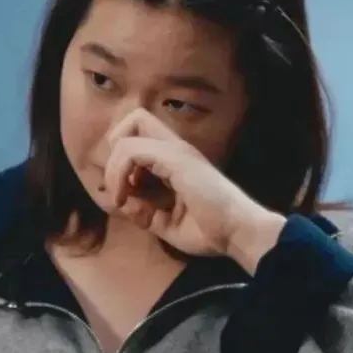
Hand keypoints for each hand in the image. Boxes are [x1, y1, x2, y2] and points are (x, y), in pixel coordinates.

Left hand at [101, 109, 285, 264]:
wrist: (238, 233)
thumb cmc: (208, 231)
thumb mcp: (163, 222)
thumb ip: (140, 209)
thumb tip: (115, 200)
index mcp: (175, 159)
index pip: (139, 137)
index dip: (122, 161)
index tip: (126, 193)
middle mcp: (175, 148)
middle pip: (135, 119)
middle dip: (116, 148)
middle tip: (120, 183)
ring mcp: (176, 150)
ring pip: (128, 133)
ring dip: (114, 168)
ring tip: (121, 198)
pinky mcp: (175, 158)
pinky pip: (131, 150)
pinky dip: (118, 173)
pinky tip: (124, 197)